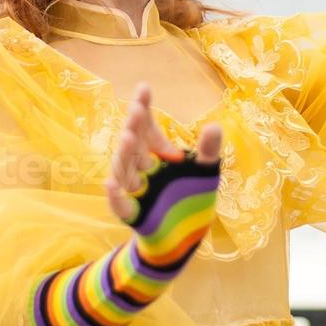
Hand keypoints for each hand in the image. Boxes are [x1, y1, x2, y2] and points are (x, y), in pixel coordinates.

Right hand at [106, 81, 221, 221]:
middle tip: (136, 108)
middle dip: (134, 126)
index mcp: (158, 154)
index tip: (144, 87)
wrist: (186, 237)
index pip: (148, 128)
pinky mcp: (134, 214)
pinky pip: (121, 204)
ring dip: (124, 154)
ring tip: (127, 136)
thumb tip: (214, 125)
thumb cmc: (191, 198)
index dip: (144, 109)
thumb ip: (209, 150)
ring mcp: (136, 191)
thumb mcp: (205, 171)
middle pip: (134, 144)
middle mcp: (143, 168)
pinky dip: (114, 196)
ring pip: (125, 170)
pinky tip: (111, 184)